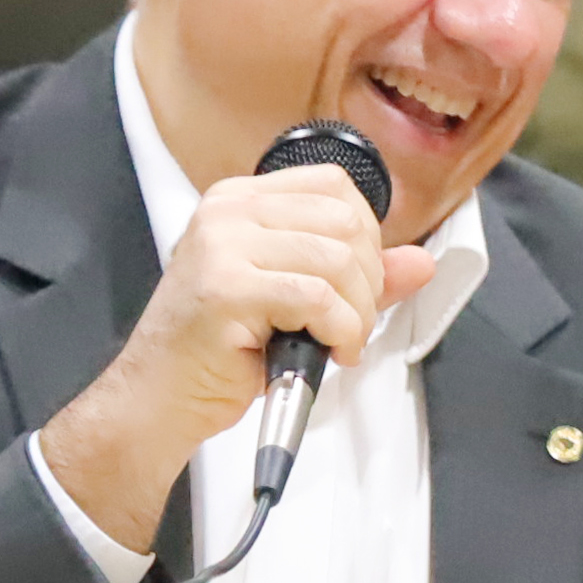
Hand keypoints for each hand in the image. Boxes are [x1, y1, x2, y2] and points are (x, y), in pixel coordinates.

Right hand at [36, 163, 438, 553]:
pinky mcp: (226, 288)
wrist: (161, 396)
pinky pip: (318, 298)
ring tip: (339, 342)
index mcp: (242, 200)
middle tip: (350, 323)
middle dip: (368, 281)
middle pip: (346, 221)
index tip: (357, 283)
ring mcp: (223, 244)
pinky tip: (329, 353)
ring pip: (338, 259)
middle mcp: (229, 211)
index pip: (335, 186)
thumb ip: (358, 277)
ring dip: (357, 313)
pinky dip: (341, 331)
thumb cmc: (222, 350)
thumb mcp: (298, 302)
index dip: (367, 236)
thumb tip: (421, 261)